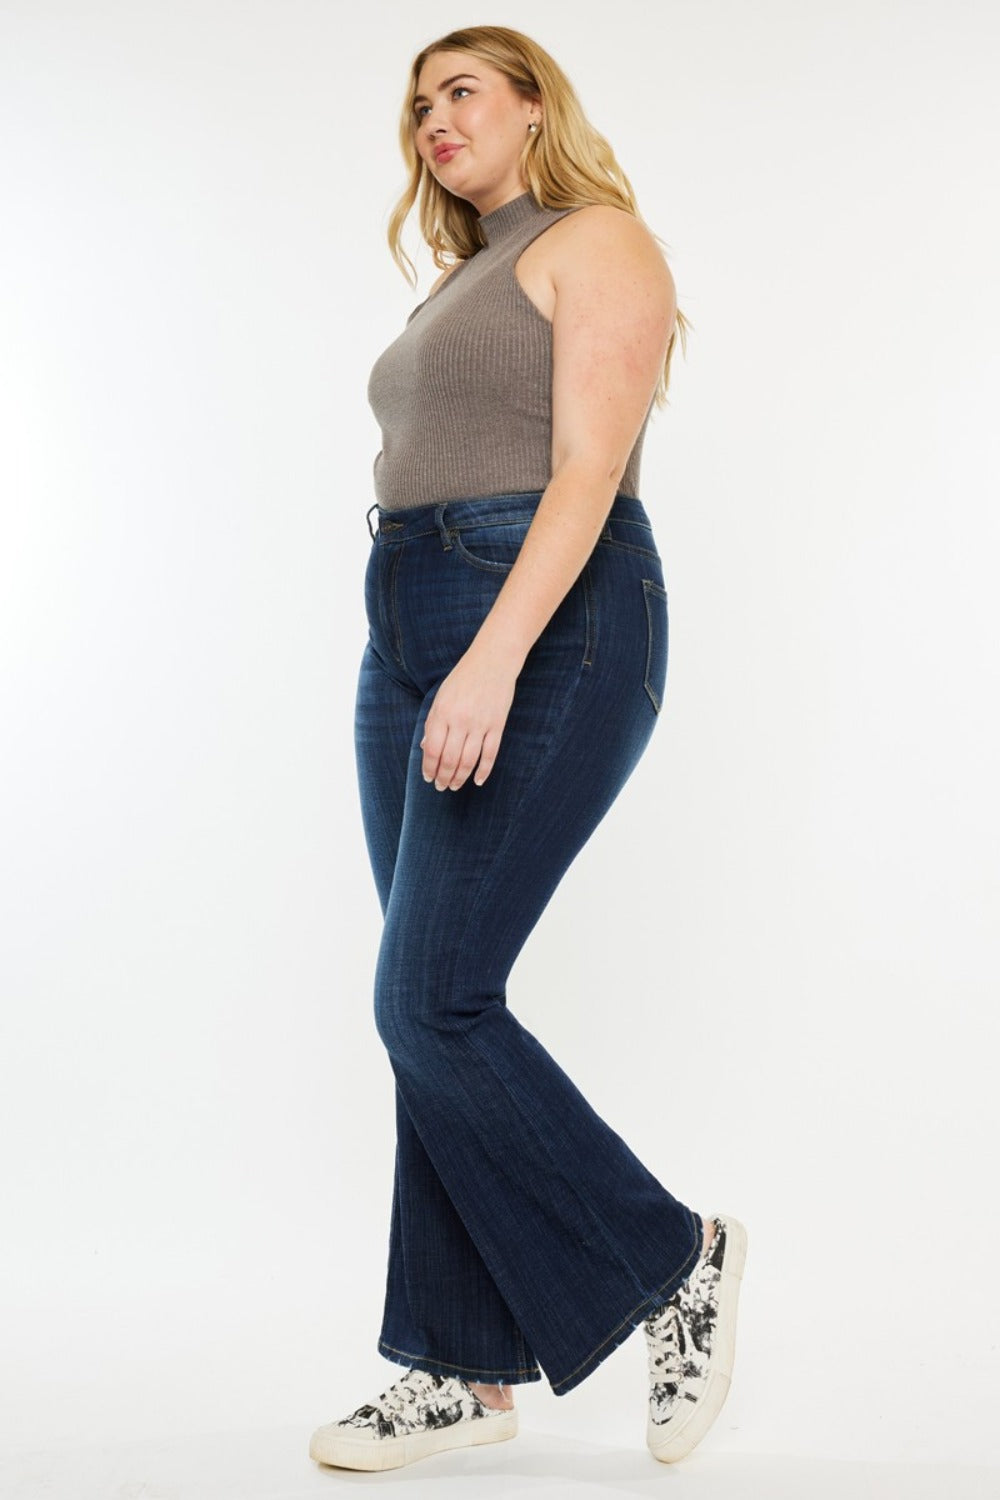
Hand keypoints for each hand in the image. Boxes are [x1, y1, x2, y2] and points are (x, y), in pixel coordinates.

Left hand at [420, 644, 518, 790]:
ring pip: (468, 761)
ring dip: (460, 778)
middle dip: (443, 777)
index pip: (432, 749)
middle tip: (441, 787)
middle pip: (449, 759)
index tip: (428, 778)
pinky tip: (477, 780)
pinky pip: (490, 754)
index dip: (429, 768)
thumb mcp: (441, 696)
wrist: (493, 660)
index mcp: (442, 713)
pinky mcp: (497, 725)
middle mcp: (460, 720)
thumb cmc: (463, 677)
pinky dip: (484, 770)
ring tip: (455, 786)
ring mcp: (480, 724)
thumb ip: (432, 722)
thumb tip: (424, 748)